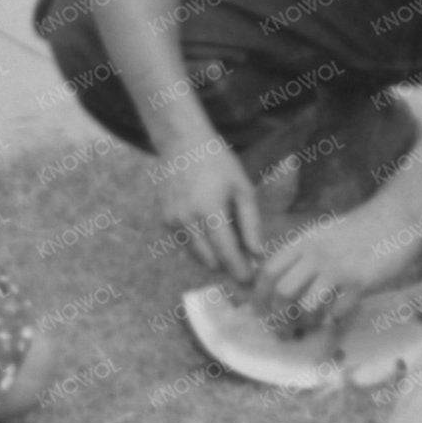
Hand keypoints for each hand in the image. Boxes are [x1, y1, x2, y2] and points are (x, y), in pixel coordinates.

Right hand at [158, 140, 265, 284]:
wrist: (182, 143)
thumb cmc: (218, 163)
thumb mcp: (242, 188)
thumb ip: (250, 223)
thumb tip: (257, 254)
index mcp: (209, 211)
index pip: (226, 253)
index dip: (239, 269)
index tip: (250, 280)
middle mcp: (187, 220)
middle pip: (210, 260)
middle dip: (227, 265)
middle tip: (244, 261)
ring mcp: (172, 221)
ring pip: (196, 255)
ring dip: (213, 256)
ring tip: (228, 242)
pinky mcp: (165, 220)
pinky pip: (186, 243)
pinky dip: (200, 244)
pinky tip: (209, 227)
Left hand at [254, 200, 421, 334]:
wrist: (396, 217)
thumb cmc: (359, 229)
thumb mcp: (323, 234)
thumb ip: (303, 254)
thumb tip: (283, 282)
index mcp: (303, 242)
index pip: (269, 271)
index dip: (259, 296)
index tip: (259, 312)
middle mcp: (316, 255)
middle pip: (282, 292)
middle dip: (279, 317)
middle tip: (283, 331)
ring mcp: (338, 268)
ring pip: (307, 306)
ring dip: (306, 322)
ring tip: (311, 326)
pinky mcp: (360, 282)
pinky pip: (337, 311)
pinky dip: (333, 320)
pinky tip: (336, 318)